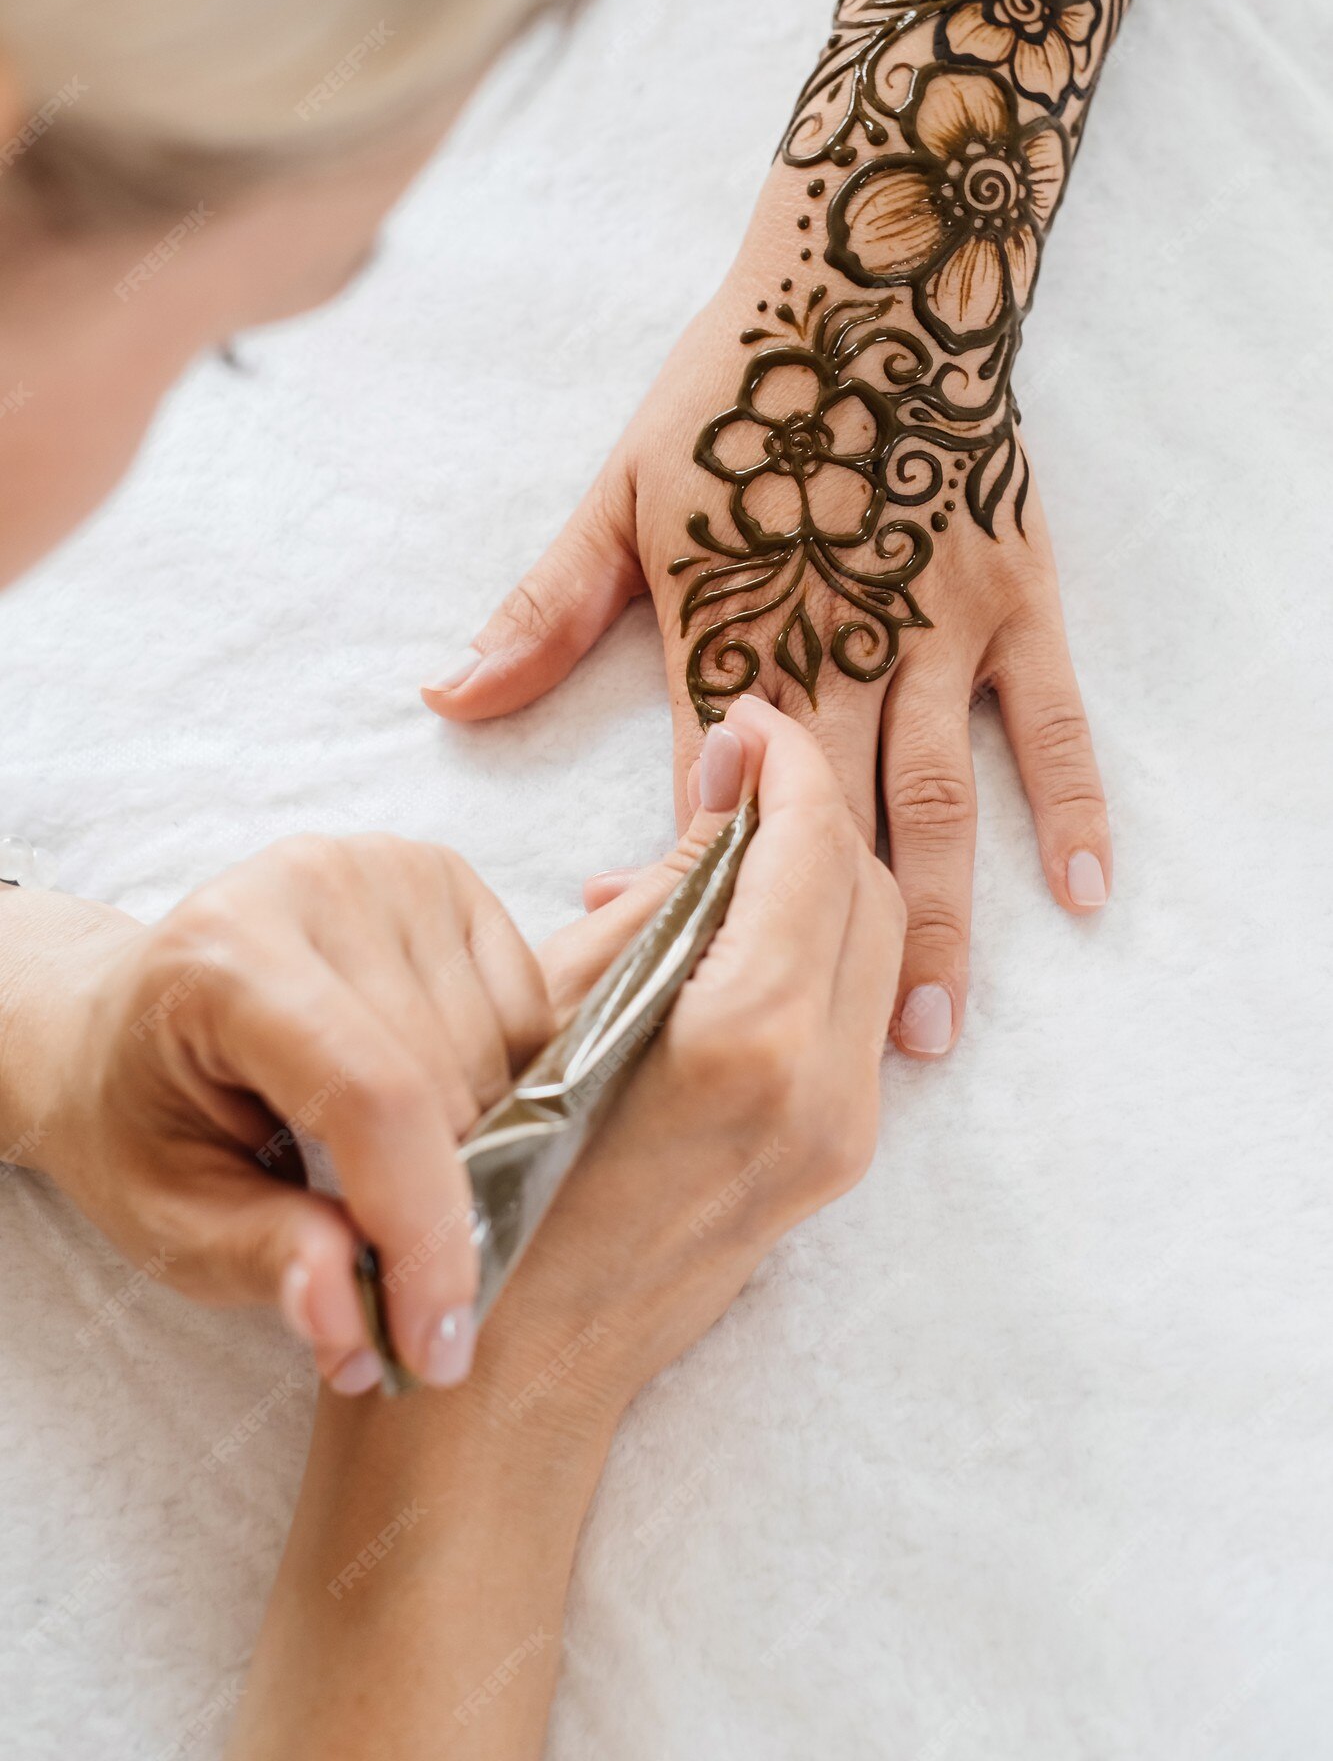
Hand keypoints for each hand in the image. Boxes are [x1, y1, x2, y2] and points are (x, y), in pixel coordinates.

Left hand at [13, 834, 552, 1391]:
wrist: (129, 1016)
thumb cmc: (143, 1119)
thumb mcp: (167, 1217)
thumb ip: (263, 1263)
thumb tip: (354, 1321)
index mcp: (225, 958)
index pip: (372, 1097)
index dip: (423, 1230)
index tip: (440, 1344)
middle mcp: (315, 883)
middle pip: (447, 1084)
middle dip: (444, 1214)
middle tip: (406, 1296)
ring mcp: (390, 866)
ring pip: (500, 1055)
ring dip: (477, 1154)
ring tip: (399, 1194)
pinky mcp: (443, 874)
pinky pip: (527, 1013)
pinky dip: (501, 1088)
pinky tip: (431, 1114)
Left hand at [421, 214, 1108, 1062]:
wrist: (866, 278)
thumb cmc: (735, 392)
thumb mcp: (621, 494)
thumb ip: (544, 610)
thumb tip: (448, 702)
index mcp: (729, 633)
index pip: (704, 795)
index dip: (689, 892)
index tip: (675, 985)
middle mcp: (838, 651)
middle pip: (825, 828)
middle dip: (816, 951)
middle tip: (816, 1069)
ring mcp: (938, 632)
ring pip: (937, 802)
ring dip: (935, 921)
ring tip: (930, 1033)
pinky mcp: (1015, 600)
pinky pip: (1050, 720)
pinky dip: (1070, 805)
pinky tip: (1083, 894)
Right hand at [479, 695, 904, 1419]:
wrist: (508, 1381)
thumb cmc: (486, 1188)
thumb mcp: (556, 1009)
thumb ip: (666, 890)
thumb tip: (733, 784)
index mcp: (752, 1039)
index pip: (815, 845)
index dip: (787, 758)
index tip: (742, 717)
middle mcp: (826, 1089)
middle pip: (868, 888)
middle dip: (812, 807)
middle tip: (731, 766)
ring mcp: (843, 1136)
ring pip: (875, 949)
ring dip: (816, 874)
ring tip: (719, 844)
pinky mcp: (834, 1162)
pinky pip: (851, 1013)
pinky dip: (808, 948)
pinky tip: (722, 937)